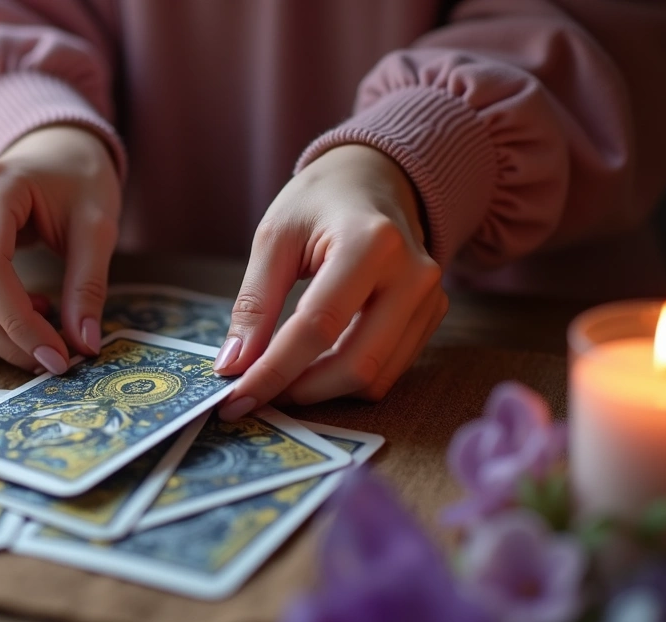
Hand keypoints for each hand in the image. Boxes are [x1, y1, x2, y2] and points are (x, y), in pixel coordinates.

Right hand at [0, 125, 121, 373]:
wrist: (54, 151)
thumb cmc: (79, 181)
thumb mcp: (98, 226)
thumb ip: (89, 284)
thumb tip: (84, 344)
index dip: (18, 323)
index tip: (58, 355)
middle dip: (6, 341)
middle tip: (53, 359)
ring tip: (42, 327)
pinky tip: (22, 312)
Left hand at [213, 144, 446, 419]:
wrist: (375, 178)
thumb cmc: (319, 202)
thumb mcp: (274, 238)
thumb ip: (254, 303)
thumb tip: (234, 366)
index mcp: (371, 244)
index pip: (318, 326)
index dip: (274, 370)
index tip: (235, 399)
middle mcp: (412, 275)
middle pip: (356, 364)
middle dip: (300, 391)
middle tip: (255, 396)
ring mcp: (429, 299)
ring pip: (376, 377)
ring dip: (322, 391)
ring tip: (279, 380)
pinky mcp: (431, 316)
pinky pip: (388, 370)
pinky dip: (344, 381)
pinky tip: (311, 368)